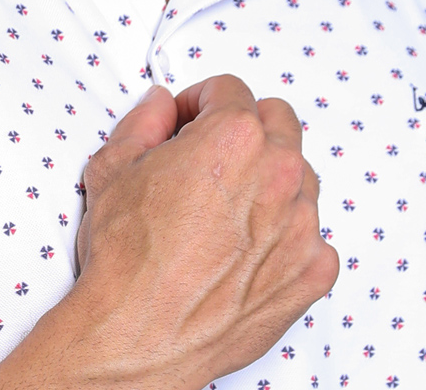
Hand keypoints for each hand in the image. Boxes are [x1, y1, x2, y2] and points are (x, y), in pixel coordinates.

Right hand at [71, 74, 337, 389]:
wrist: (137, 336)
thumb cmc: (127, 259)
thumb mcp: (114, 167)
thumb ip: (143, 120)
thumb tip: (160, 105)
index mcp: (234, 137)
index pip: (230, 89)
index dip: (200, 100)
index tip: (190, 118)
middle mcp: (278, 173)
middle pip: (277, 120)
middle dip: (244, 125)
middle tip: (213, 150)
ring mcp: (302, 223)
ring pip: (299, 174)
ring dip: (269, 177)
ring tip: (229, 204)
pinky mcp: (312, 270)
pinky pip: (312, 234)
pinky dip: (285, 234)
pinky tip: (247, 248)